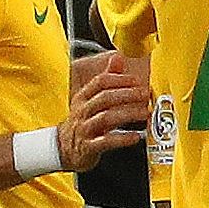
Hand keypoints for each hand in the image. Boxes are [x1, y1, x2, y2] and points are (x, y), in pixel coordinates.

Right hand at [63, 50, 149, 167]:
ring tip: (144, 113)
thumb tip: (118, 57)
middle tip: (144, 94)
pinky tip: (135, 136)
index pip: (100, 82)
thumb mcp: (90, 100)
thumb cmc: (82, 123)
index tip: (136, 80)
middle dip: (127, 94)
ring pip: (106, 118)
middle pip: (105, 98)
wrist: (63, 149)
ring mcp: (85, 129)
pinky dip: (122, 139)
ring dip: (128, 114)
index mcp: (83, 98)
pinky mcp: (88, 147)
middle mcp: (83, 112)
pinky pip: (106, 142)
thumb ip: (106, 79)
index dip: (119, 79)